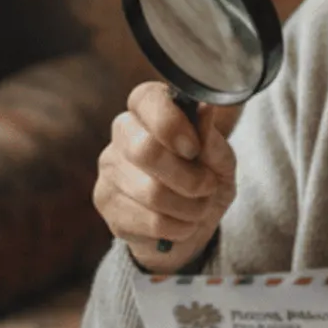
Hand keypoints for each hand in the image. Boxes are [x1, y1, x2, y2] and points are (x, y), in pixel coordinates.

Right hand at [94, 82, 236, 271]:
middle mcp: (123, 133)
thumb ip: (212, 140)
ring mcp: (109, 169)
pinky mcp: (106, 204)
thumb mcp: (221, 161)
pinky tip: (181, 224)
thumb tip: (205, 110)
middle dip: (188, 178)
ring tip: (199, 208)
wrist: (190, 224)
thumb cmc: (205, 181)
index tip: (194, 149)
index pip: (147, 99)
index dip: (172, 125)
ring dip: (190, 208)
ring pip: (152, 193)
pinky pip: (150, 221)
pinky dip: (179, 227)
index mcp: (149, 108)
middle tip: (207, 186)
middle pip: (146, 151)